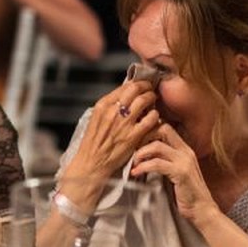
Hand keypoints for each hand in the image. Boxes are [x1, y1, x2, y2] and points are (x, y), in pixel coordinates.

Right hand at [60, 79, 159, 205]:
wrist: (92, 163)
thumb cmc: (93, 143)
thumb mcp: (96, 119)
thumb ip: (109, 107)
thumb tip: (125, 95)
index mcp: (102, 106)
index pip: (124, 86)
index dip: (136, 83)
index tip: (142, 85)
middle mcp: (113, 111)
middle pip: (136, 89)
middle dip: (146, 87)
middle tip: (151, 90)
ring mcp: (124, 123)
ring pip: (145, 100)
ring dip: (152, 99)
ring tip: (154, 102)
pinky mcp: (133, 136)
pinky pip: (151, 119)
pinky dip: (155, 116)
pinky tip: (154, 118)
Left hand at [130, 122, 216, 223]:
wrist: (202, 210)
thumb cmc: (185, 192)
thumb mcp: (173, 171)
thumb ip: (163, 160)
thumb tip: (142, 153)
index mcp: (184, 149)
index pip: (166, 127)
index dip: (149, 130)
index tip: (136, 141)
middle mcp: (186, 151)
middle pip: (163, 129)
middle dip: (144, 136)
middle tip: (133, 149)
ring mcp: (184, 161)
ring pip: (157, 146)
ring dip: (140, 153)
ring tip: (134, 163)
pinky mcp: (181, 173)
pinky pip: (157, 164)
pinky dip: (143, 167)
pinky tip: (136, 173)